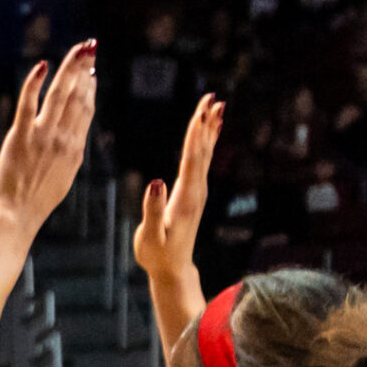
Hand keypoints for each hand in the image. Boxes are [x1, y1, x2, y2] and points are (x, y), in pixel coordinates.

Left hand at [0, 41, 97, 229]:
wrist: (18, 216)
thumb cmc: (37, 200)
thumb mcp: (64, 176)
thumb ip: (70, 152)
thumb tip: (74, 135)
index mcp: (76, 149)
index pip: (86, 110)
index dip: (90, 87)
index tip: (91, 71)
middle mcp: (63, 139)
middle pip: (78, 97)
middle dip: (85, 69)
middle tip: (89, 48)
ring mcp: (42, 136)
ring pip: (60, 95)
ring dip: (70, 69)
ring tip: (78, 50)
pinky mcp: (20, 136)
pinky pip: (29, 103)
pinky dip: (36, 82)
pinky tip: (41, 66)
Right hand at [132, 94, 222, 285]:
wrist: (172, 268)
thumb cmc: (157, 254)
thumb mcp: (150, 235)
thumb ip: (152, 209)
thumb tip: (155, 181)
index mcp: (185, 197)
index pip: (192, 159)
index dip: (196, 134)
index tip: (201, 112)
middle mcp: (196, 191)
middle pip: (203, 151)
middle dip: (206, 124)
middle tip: (212, 98)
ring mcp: (197, 192)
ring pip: (205, 154)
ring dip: (209, 130)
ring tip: (216, 107)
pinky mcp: (194, 193)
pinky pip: (202, 162)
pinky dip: (205, 144)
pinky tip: (209, 132)